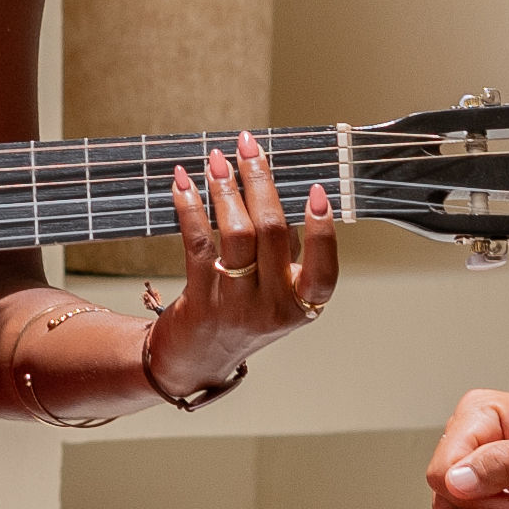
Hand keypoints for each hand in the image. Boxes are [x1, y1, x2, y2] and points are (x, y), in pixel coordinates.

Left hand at [139, 126, 340, 400]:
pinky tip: (184, 182)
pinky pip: (198, 243)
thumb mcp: (279, 295)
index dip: (323, 229)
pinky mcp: (201, 301)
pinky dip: (190, 207)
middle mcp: (274, 308)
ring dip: (225, 188)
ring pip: (235, 233)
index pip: (324, 269)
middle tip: (249, 147)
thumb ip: (286, 255)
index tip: (317, 190)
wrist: (197, 362)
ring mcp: (237, 306)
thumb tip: (272, 189)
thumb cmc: (244, 318)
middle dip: (260, 181)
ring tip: (217, 159)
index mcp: (303, 306)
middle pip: (272, 232)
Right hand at [424, 382, 508, 508]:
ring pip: (454, 498)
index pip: (442, 469)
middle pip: (444, 486)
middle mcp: (471, 428)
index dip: (473, 497)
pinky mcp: (489, 471)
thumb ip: (503, 465)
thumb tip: (453, 481)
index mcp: (480, 411)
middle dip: (481, 505)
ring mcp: (479, 450)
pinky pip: (470, 502)